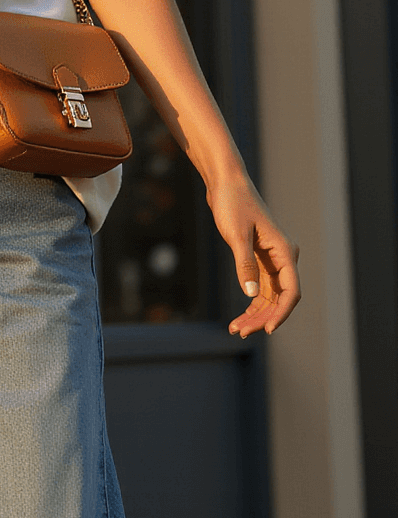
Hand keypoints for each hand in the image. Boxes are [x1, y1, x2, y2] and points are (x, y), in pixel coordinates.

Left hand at [209, 175, 300, 337]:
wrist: (226, 185)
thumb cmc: (233, 205)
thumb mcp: (237, 236)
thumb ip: (245, 265)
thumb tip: (252, 295)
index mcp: (284, 252)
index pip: (291, 291)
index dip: (281, 313)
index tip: (266, 329)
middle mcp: (283, 259)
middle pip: (280, 298)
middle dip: (262, 318)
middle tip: (240, 332)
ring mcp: (272, 261)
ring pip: (270, 297)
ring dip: (255, 315)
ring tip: (236, 329)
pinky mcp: (259, 261)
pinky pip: (260, 290)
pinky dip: (251, 304)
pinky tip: (238, 318)